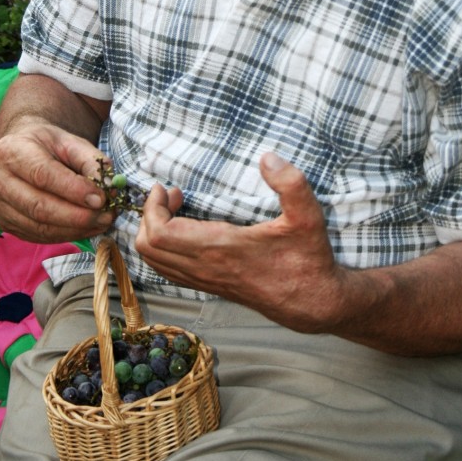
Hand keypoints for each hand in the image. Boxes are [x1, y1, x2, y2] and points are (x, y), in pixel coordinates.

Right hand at [0, 117, 114, 242]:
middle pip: (38, 206)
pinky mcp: (5, 224)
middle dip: (77, 215)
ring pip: (39, 226)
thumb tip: (108, 187)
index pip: (43, 174)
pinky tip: (87, 228)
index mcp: (10, 151)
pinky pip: (38, 235)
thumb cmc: (49, 145)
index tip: (101, 199)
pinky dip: (66, 235)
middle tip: (106, 216)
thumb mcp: (71, 142)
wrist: (23, 151)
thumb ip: (91, 161)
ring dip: (75, 229)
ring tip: (102, 222)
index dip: (73, 190)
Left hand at [135, 152, 346, 331]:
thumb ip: (291, 184)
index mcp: (220, 248)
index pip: (160, 234)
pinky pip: (169, 270)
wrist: (312, 303)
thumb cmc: (308, 259)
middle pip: (148, 248)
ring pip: (155, 262)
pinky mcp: (210, 286)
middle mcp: (205, 267)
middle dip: (149, 216)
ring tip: (175, 207)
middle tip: (170, 194)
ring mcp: (205, 280)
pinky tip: (185, 229)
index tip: (165, 187)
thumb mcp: (308, 217)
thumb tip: (268, 157)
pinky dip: (164, 248)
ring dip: (155, 231)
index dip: (152, 208)